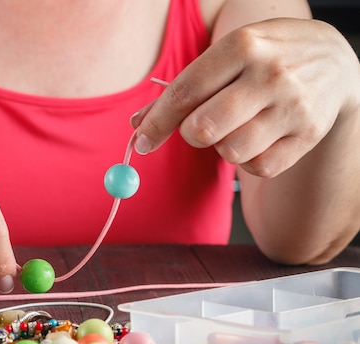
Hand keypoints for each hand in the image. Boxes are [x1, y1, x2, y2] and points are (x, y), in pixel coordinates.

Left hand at [131, 18, 359, 177]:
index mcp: (243, 45)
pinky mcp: (308, 135)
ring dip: (222, 146)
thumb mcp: (228, 55)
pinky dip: (249, 161)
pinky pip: (258, 167)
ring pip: (230, 152)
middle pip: (203, 129)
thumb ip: (184, 87)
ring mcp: (293, 106)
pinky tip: (258, 138)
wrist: (335, 62)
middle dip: (190, 133)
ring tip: (237, 126)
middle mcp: (271, 74)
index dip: (157, 122)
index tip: (141, 141)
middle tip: (199, 125)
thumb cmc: (266, 58)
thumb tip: (138, 124)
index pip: (185, 92)